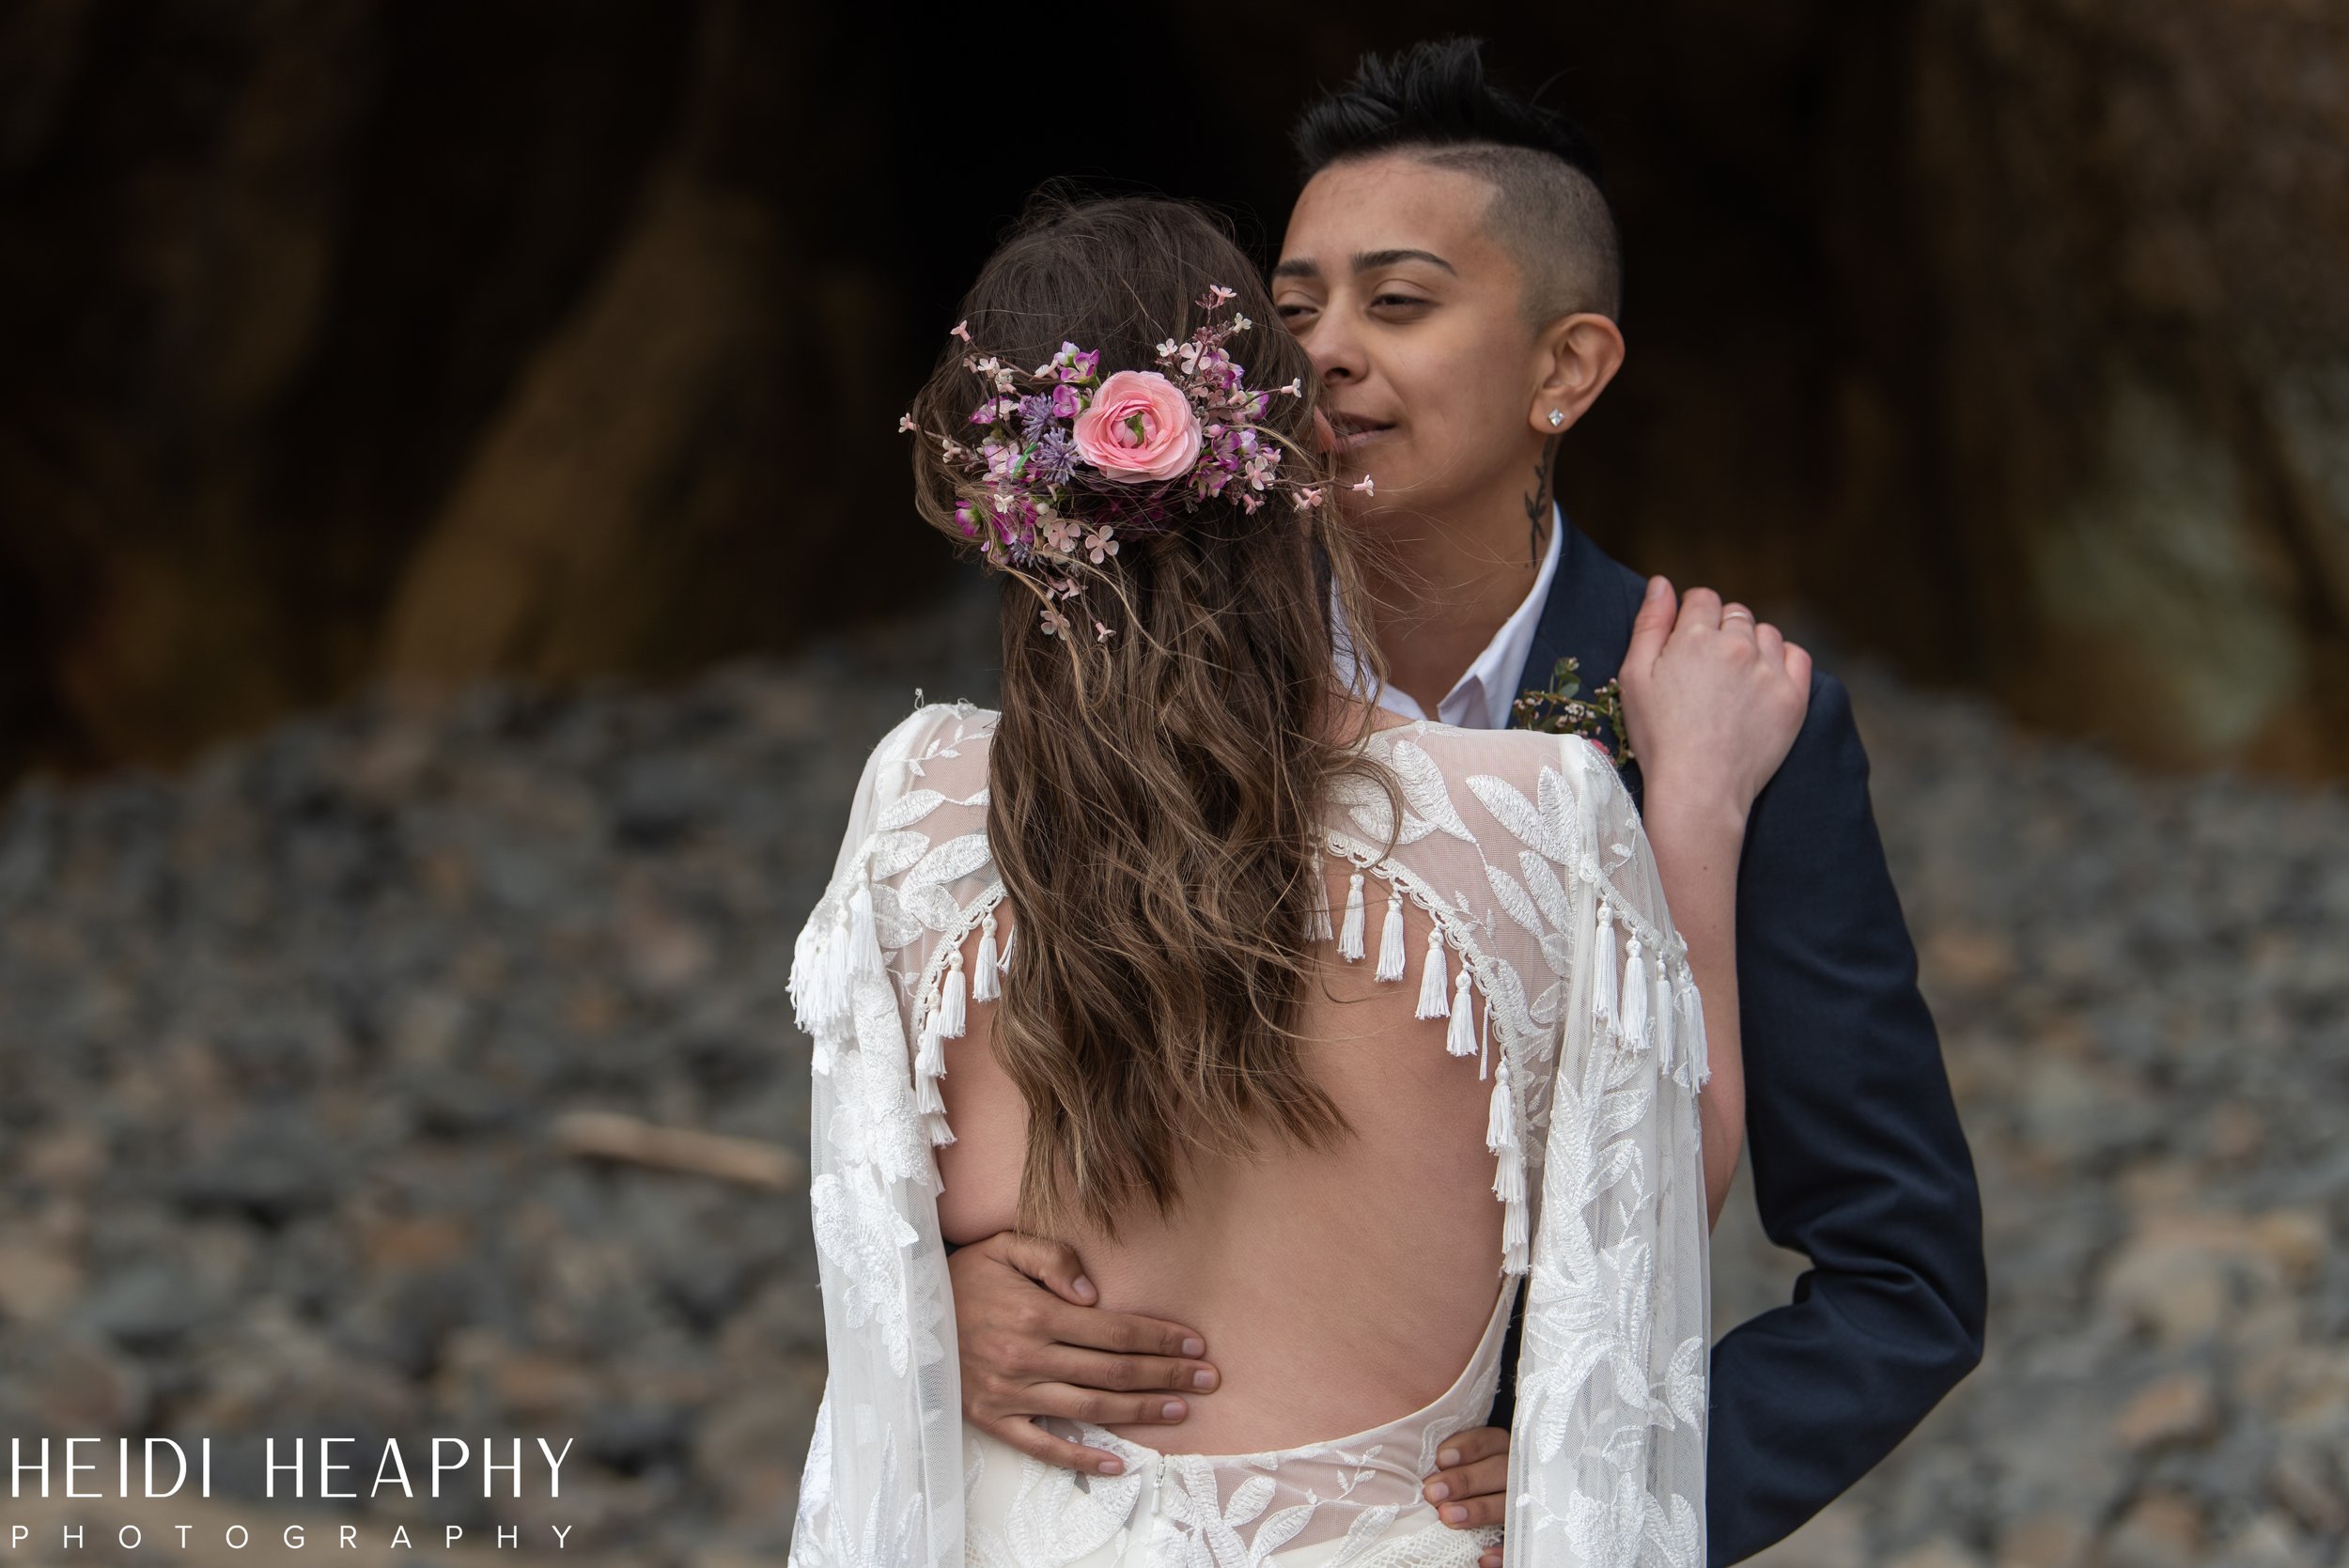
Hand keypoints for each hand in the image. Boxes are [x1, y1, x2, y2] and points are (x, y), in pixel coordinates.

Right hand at [949, 1230, 1220, 1474]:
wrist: (907, 1310)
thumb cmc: (966, 1274)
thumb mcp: (1006, 1246)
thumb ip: (1054, 1259)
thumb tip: (1093, 1294)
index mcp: (1036, 1313)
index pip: (1115, 1331)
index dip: (1159, 1338)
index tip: (1195, 1344)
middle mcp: (1027, 1357)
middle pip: (1113, 1372)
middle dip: (1166, 1376)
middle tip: (1207, 1380)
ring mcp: (1010, 1392)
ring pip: (1090, 1409)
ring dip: (1140, 1412)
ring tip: (1179, 1410)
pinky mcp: (993, 1419)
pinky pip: (1043, 1446)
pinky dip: (1081, 1457)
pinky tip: (1117, 1461)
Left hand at [1422, 1425, 1509, 1565]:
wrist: (1482, 1505)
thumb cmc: (1456, 1481)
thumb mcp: (1457, 1464)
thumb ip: (1446, 1463)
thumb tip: (1422, 1473)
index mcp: (1500, 1448)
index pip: (1488, 1441)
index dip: (1467, 1448)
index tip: (1441, 1459)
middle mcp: (1516, 1472)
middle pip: (1499, 1470)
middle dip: (1465, 1480)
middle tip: (1433, 1493)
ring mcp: (1523, 1503)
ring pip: (1509, 1503)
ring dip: (1479, 1510)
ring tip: (1448, 1517)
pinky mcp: (1521, 1533)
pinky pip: (1518, 1543)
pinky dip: (1503, 1551)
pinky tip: (1484, 1557)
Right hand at [1617, 578, 1811, 818]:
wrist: (1698, 788)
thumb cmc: (1658, 736)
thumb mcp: (1634, 677)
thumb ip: (1649, 624)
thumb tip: (1662, 582)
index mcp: (1695, 637)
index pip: (1703, 598)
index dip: (1692, 618)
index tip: (1686, 645)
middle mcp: (1737, 645)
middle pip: (1735, 613)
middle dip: (1721, 630)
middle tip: (1707, 670)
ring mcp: (1770, 670)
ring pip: (1765, 633)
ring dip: (1751, 645)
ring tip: (1734, 681)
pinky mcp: (1794, 696)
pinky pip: (1796, 656)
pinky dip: (1782, 661)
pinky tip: (1763, 682)